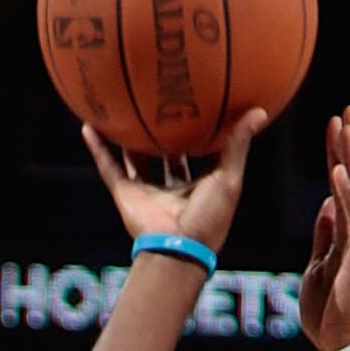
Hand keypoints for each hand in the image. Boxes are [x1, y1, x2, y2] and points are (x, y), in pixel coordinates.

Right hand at [80, 106, 265, 256]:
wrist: (178, 249)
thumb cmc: (209, 218)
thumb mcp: (229, 177)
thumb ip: (238, 144)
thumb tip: (260, 110)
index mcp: (197, 186)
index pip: (199, 154)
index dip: (199, 132)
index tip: (197, 105)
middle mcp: (171, 189)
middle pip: (165, 156)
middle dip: (163, 134)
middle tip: (159, 101)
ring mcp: (147, 192)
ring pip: (134, 160)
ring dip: (127, 139)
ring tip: (121, 110)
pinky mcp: (126, 195)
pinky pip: (108, 167)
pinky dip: (97, 148)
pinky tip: (89, 126)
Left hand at [298, 107, 349, 350]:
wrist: (341, 345)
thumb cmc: (330, 311)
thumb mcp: (320, 264)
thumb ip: (326, 234)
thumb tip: (327, 203)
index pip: (348, 183)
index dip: (342, 153)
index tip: (336, 124)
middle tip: (346, 110)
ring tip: (345, 128)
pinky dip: (347, 195)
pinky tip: (337, 172)